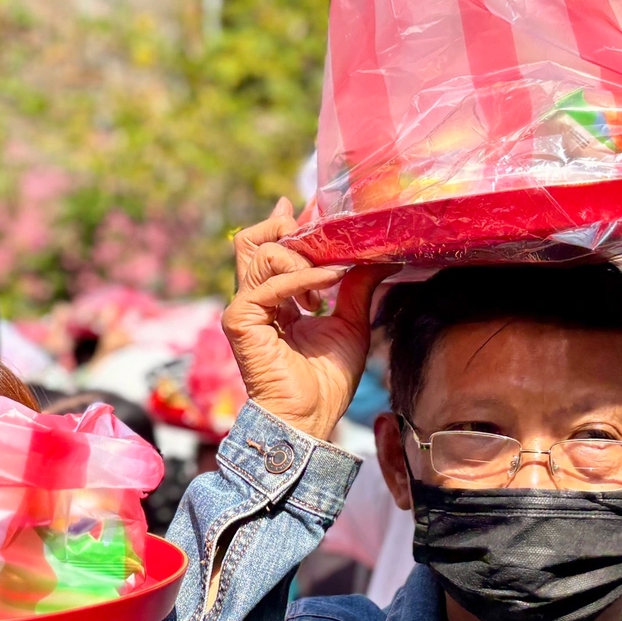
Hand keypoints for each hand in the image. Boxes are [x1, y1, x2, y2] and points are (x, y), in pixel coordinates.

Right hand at [222, 199, 388, 440]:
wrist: (311, 417)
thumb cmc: (327, 379)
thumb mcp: (351, 321)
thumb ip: (357, 286)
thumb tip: (381, 253)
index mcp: (275, 299)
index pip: (273, 249)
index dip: (291, 223)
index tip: (312, 203)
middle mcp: (254, 299)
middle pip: (254, 241)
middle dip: (287, 226)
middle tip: (317, 224)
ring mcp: (244, 308)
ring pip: (261, 253)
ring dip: (303, 256)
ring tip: (333, 273)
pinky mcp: (240, 319)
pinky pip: (271, 284)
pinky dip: (304, 277)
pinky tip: (331, 279)